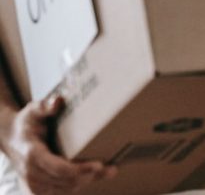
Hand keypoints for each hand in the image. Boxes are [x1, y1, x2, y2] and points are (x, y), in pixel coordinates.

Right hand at [0, 96, 116, 193]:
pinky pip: (61, 191)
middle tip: (112, 169)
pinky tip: (93, 176)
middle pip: (66, 180)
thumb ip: (45, 106)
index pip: (58, 168)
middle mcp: (32, 172)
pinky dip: (78, 185)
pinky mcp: (38, 190)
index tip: (99, 165)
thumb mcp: (33, 110)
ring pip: (66, 189)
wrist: (11, 138)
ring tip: (108, 172)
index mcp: (32, 154)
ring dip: (88, 181)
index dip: (79, 169)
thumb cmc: (27, 123)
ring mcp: (34, 184)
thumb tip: (58, 101)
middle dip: (91, 176)